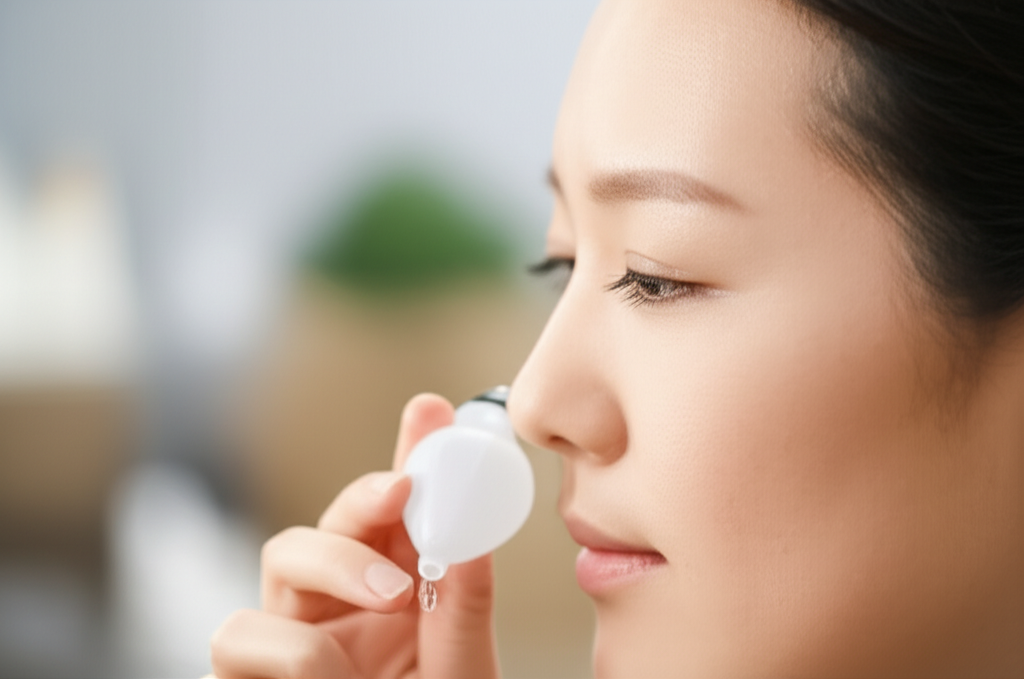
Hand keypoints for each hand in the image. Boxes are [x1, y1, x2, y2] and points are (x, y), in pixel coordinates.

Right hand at [210, 394, 499, 678]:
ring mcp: (289, 632)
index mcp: (399, 591)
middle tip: (403, 489)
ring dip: (338, 563)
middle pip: (335, 516)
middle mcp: (340, 603)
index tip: (432, 411)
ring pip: (281, 551)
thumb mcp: (460, 665)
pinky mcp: (244, 667)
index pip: (400, 513)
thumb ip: (463, 607)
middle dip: (367, 491)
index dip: (413, 456)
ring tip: (394, 601)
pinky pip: (239, 631)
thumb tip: (471, 538)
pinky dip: (294, 653)